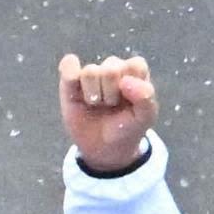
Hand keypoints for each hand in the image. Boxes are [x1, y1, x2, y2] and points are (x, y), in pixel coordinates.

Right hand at [57, 50, 156, 173]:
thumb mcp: (145, 117)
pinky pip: (68, 65)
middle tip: (111, 106)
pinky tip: (75, 90)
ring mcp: (91, 75)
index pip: (134, 65)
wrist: (104, 148)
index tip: (130, 103)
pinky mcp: (70, 82)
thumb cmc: (127, 128)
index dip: (132, 86)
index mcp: (135, 71)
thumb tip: (124, 82)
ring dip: (93, 94)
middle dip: (111, 93)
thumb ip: (145, 96)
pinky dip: (69, 72)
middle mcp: (113, 69)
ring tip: (96, 105)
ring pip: (90, 71)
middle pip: (111, 68)